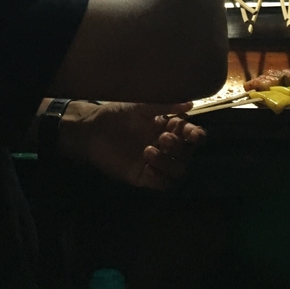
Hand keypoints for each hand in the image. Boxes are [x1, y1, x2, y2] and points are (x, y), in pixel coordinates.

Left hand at [57, 101, 205, 189]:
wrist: (93, 130)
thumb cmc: (117, 114)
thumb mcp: (141, 107)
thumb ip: (165, 106)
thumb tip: (190, 104)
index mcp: (168, 128)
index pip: (191, 135)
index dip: (196, 136)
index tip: (193, 134)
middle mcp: (165, 146)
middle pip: (186, 154)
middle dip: (179, 148)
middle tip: (163, 138)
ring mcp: (155, 163)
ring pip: (177, 171)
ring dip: (168, 163)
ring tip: (148, 150)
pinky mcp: (143, 177)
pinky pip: (161, 184)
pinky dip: (159, 177)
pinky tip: (147, 167)